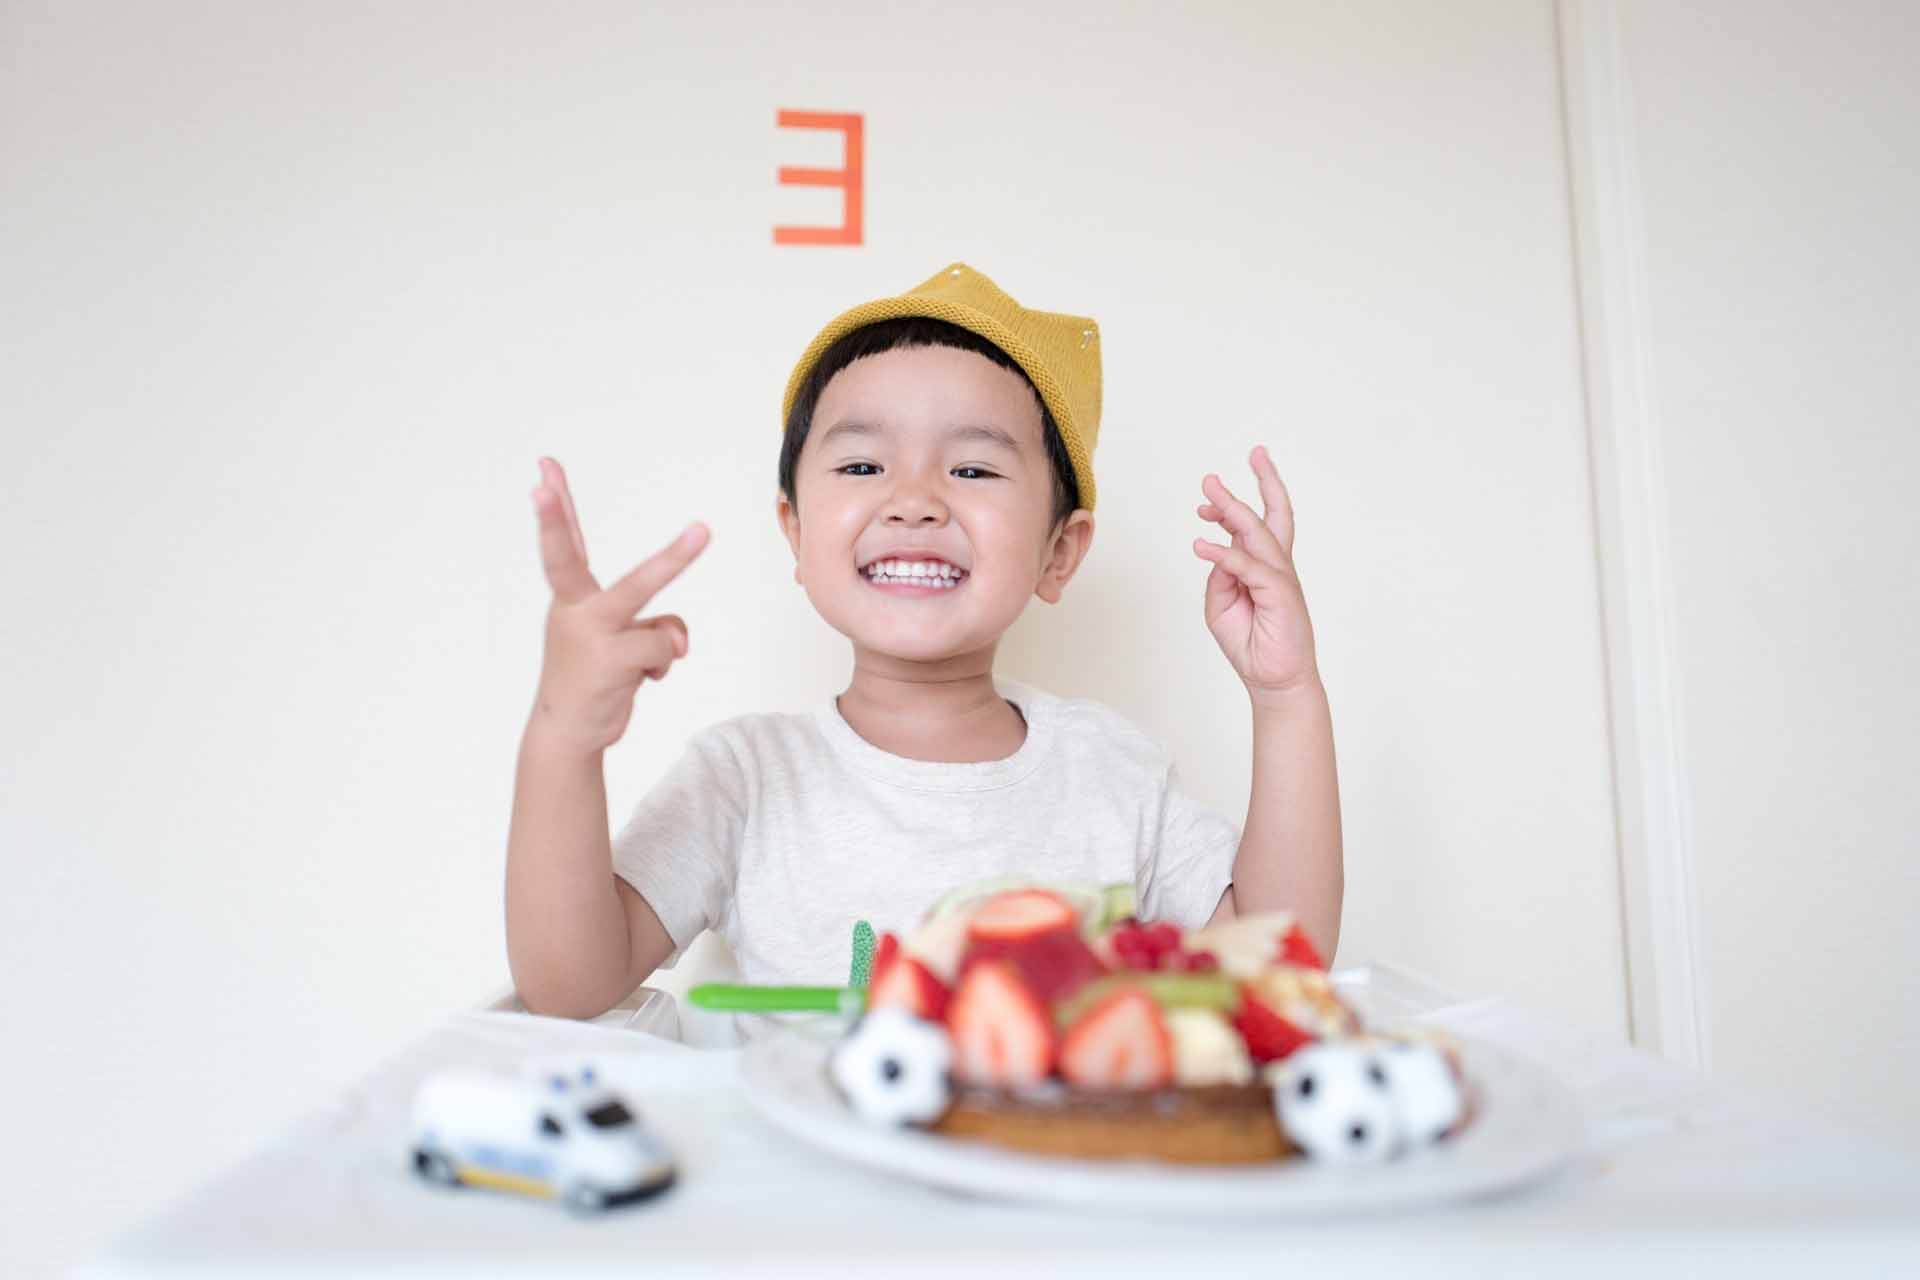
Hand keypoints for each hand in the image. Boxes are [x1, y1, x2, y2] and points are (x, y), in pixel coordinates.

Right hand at [529, 457, 708, 754]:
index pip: (565, 545)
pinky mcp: (610, 662)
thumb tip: (677, 643)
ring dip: (675, 560)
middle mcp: (573, 611)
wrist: (568, 733)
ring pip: (641, 589)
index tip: (544, 466)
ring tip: (702, 529)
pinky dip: (663, 662)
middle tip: (539, 482)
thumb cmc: (593, 678)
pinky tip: (643, 678)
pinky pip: (664, 645)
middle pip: (567, 557)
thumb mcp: (618, 644)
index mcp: (570, 599)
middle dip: (554, 518)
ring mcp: (588, 635)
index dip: (556, 506)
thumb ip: (649, 628)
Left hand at [1192, 445, 1319, 701]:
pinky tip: (1202, 545)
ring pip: (1260, 534)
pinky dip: (1225, 555)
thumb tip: (1217, 553)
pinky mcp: (1280, 595)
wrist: (1273, 681)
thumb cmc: (1251, 644)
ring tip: (1210, 489)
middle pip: (1276, 515)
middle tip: (1256, 450)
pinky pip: (1250, 568)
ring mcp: (1281, 579)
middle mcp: (1277, 567)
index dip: (1231, 508)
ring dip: (1234, 509)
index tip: (1205, 500)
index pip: (1253, 527)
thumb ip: (1220, 577)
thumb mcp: (1221, 606)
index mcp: (1264, 568)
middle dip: (1267, 480)